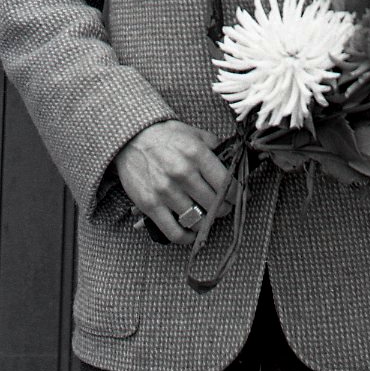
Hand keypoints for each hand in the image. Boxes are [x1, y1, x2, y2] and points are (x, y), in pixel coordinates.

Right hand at [114, 121, 232, 243]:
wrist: (130, 139)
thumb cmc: (165, 136)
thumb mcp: (193, 133)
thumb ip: (214, 146)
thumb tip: (234, 162)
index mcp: (196, 154)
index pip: (226, 184)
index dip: (236, 195)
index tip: (239, 198)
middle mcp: (182, 173)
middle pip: (214, 204)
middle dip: (222, 209)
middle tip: (221, 207)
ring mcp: (165, 191)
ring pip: (197, 220)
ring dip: (205, 222)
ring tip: (206, 217)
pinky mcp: (150, 205)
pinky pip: (174, 232)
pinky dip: (186, 237)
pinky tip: (190, 232)